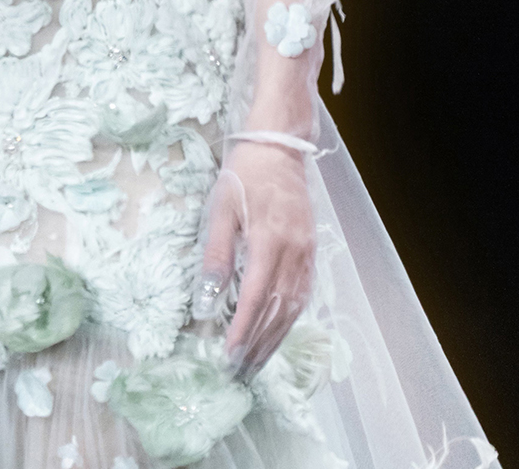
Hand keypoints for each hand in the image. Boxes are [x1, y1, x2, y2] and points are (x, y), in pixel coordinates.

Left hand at [197, 143, 315, 376]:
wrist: (280, 146)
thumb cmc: (245, 173)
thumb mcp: (222, 208)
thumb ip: (216, 255)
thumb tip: (206, 300)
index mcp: (268, 239)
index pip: (255, 297)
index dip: (242, 329)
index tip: (229, 355)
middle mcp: (293, 251)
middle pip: (277, 310)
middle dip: (258, 344)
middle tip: (240, 372)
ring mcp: (306, 252)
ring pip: (294, 307)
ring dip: (275, 338)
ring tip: (257, 362)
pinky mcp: (311, 250)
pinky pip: (304, 293)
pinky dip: (291, 318)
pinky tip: (278, 332)